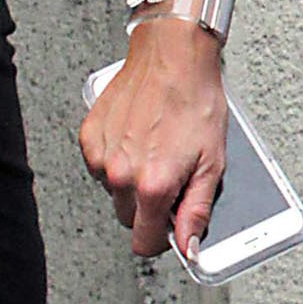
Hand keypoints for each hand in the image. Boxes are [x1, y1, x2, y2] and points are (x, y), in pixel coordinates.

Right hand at [79, 19, 228, 259]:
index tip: (171, 227)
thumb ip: (197, 210)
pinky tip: (139, 138)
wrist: (172, 57)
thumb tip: (189, 247)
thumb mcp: (212, 162)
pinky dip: (118, 159)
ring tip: (156, 150)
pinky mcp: (90, 137)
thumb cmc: (195, 101)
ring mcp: (101, 155)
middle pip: (129, 219)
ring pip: (115, 192)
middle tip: (171, 177)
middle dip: (149, 208)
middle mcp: (121, 174)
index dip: (161, 239)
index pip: (144, 242)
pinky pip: (100, 166)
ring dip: (133, 181)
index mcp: (152, 185)